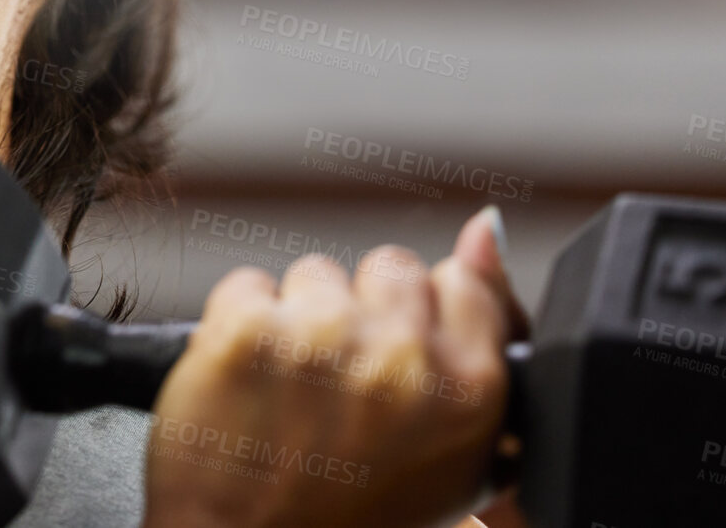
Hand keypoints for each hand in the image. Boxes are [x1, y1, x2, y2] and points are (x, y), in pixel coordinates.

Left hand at [142, 205, 526, 527]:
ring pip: (315, 273)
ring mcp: (319, 339)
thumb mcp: (454, 459)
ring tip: (291, 396)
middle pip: (389, 267)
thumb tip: (487, 226)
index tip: (398, 351)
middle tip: (340, 386)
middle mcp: (401, 358)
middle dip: (363, 312)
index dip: (423, 315)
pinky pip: (247, 286)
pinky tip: (245, 386)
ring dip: (300, 319)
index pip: (462, 280)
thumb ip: (482, 337)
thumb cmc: (354, 520)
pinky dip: (239, 327)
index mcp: (469, 389)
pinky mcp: (243, 332)